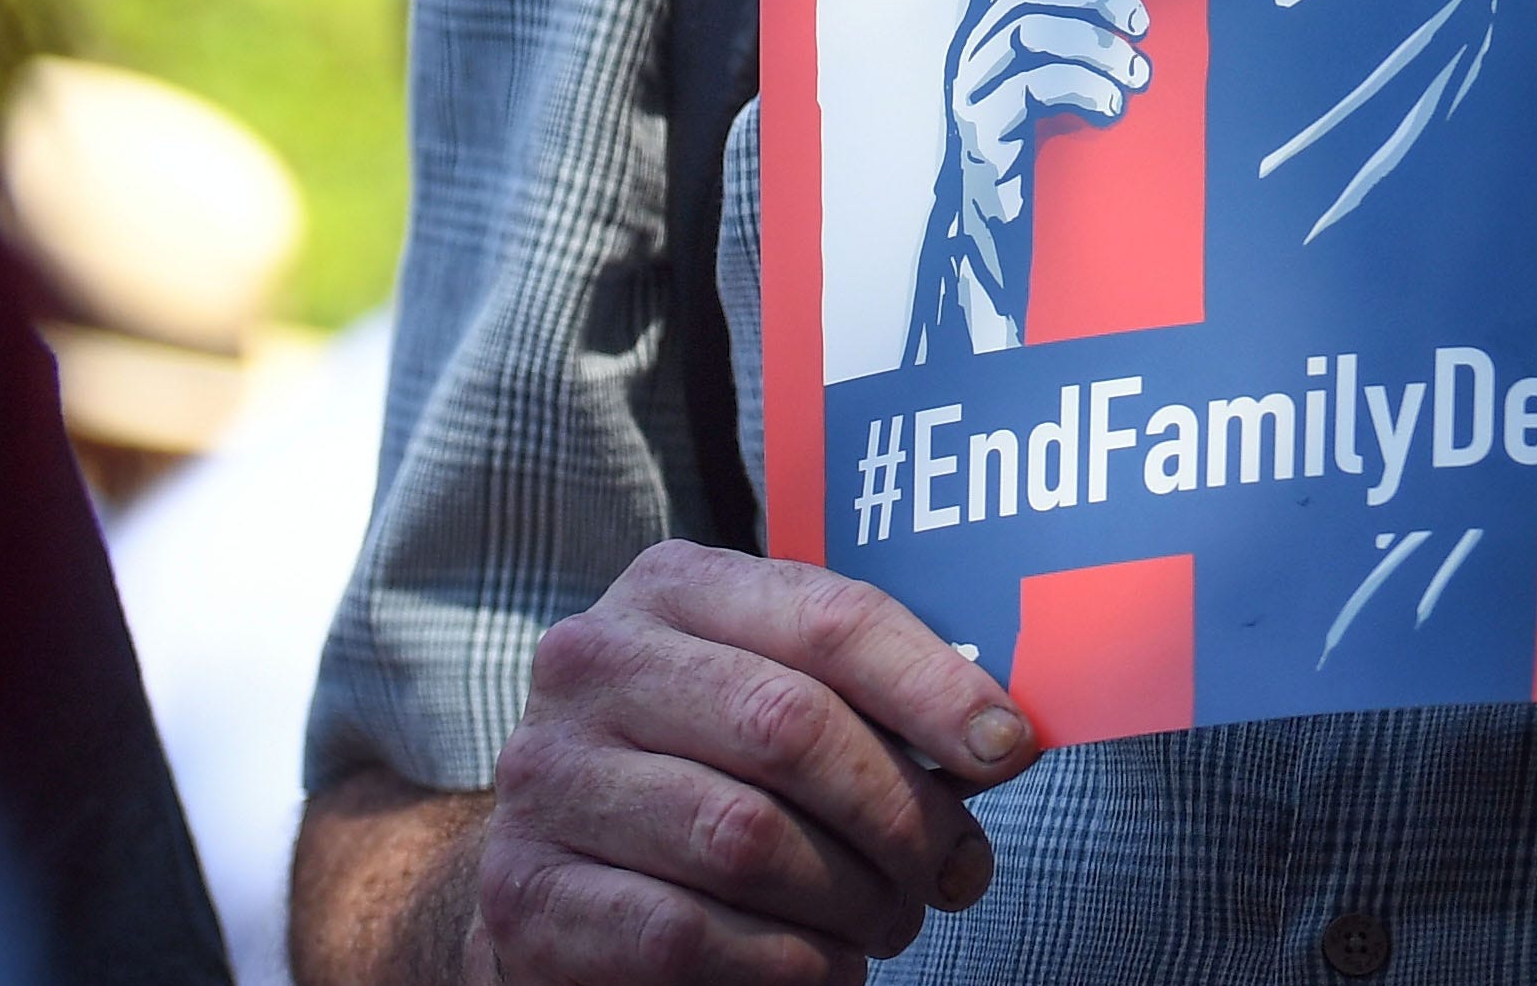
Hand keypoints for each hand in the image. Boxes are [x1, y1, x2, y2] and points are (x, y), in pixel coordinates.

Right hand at [477, 544, 1042, 983]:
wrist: (558, 877)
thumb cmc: (704, 775)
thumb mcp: (773, 702)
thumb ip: (869, 702)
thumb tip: (1002, 739)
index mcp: (672, 589)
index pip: (828, 618)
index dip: (935, 688)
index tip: (1009, 750)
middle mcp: (593, 663)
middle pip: (790, 727)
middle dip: (900, 812)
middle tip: (951, 870)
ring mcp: (548, 777)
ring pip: (744, 839)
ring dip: (851, 900)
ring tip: (889, 921)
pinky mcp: (526, 891)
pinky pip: (686, 934)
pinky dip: (786, 964)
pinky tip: (824, 967)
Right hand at [939, 0, 1142, 337]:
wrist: (1012, 241)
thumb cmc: (1049, 158)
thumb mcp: (1065, 89)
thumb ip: (1080, 44)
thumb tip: (1137, 9)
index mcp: (994, 32)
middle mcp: (973, 53)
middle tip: (1141, 27)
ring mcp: (971, 92)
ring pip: (1029, 29)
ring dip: (1097, 46)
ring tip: (1136, 78)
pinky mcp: (981, 133)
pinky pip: (1031, 85)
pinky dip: (1082, 87)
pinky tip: (1111, 109)